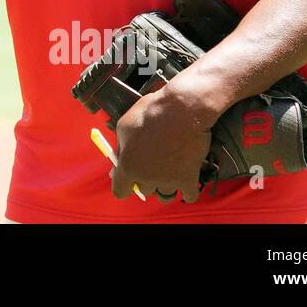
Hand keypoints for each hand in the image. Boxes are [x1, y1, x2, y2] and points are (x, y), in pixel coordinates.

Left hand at [110, 88, 212, 203]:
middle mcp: (147, 178)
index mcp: (128, 166)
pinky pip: (189, 196)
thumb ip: (119, 148)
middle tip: (153, 160)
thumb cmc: (151, 113)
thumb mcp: (124, 126)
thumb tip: (117, 162)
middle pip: (144, 190)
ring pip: (165, 193)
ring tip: (169, 168)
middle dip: (146, 178)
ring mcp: (168, 180)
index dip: (123, 184)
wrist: (182, 109)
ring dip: (166, 184)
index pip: (120, 191)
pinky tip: (185, 178)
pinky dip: (187, 190)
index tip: (128, 178)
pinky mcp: (189, 178)